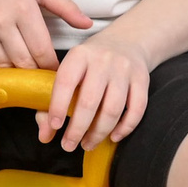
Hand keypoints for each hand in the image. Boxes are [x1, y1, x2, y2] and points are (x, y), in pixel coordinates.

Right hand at [0, 0, 89, 69]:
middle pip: (23, 62)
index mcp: (24, 8)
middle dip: (36, 72)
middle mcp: (1, 21)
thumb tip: (87, 24)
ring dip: (16, 70)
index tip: (57, 71)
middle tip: (43, 74)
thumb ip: (65, 6)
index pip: (42, 50)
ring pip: (3, 65)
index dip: (52, 66)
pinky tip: (5, 58)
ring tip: (25, 67)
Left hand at [42, 27, 151, 150]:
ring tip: (87, 144)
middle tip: (68, 146)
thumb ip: (52, 101)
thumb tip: (44, 136)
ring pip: (113, 109)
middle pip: (90, 101)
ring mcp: (125, 70)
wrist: (127, 40)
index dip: (58, 107)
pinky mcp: (143, 80)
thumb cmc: (91, 62)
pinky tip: (113, 137)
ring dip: (99, 132)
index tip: (54, 127)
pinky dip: (125, 128)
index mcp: (79, 55)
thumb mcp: (70, 70)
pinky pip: (136, 109)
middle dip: (77, 129)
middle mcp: (103, 60)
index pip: (65, 82)